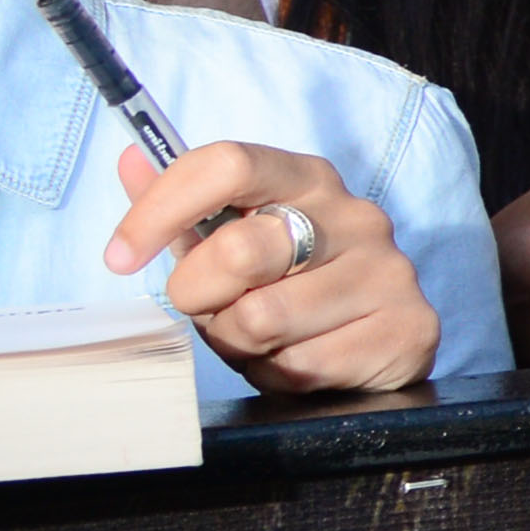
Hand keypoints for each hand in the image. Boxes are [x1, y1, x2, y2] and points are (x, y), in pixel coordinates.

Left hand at [113, 142, 439, 390]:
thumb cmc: (288, 286)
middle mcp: (355, 216)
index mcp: (308, 179)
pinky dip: (281, 374)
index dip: (160, 209)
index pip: (225, 164)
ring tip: (262, 338)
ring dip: (241, 345)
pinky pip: (303, 364)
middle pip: (238, 251)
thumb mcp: (230, 240)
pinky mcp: (409, 327)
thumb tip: (131, 156)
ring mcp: (389, 270)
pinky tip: (300, 358)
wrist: (378, 341)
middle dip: (201, 296)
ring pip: (263, 320)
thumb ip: (182, 202)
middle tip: (213, 309)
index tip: (119, 255)